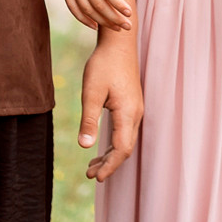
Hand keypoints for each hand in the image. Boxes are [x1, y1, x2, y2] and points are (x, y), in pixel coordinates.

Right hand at [42, 0, 135, 30]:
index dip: (119, 4)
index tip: (129, 13)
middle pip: (100, 5)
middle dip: (114, 18)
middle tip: (127, 26)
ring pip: (88, 10)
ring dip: (102, 21)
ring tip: (116, 28)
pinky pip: (73, 9)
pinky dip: (83, 19)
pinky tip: (94, 25)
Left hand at [80, 30, 141, 182]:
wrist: (119, 44)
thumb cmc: (104, 65)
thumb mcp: (91, 92)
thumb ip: (90, 120)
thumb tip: (85, 147)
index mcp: (127, 113)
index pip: (121, 149)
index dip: (109, 165)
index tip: (95, 178)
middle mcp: (135, 113)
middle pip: (125, 148)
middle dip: (109, 164)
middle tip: (89, 175)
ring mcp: (135, 109)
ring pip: (126, 140)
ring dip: (110, 155)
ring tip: (92, 166)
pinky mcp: (132, 104)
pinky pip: (125, 131)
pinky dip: (114, 143)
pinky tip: (101, 146)